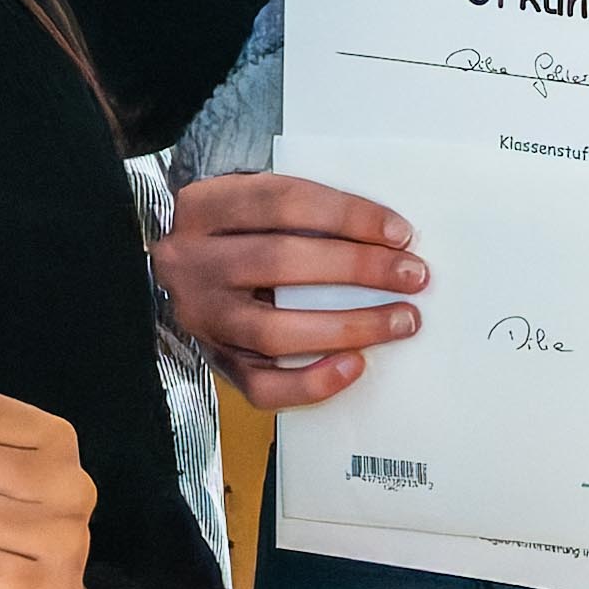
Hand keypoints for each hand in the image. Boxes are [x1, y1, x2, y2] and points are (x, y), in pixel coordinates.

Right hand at [151, 169, 421, 405]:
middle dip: (358, 268)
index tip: (399, 232)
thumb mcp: (250, 203)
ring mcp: (200, 316)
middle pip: (278, 261)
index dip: (347, 216)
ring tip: (401, 321)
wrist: (176, 269)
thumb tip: (386, 238)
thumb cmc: (235, 232)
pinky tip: (354, 365)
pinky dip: (312, 382)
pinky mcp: (213, 359)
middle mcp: (190, 262)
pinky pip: (261, 385)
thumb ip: (300, 212)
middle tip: (412, 276)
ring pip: (272, 330)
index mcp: (202, 208)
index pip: (280, 202)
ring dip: (348, 326)